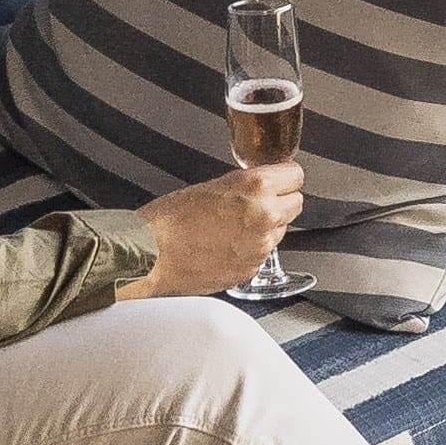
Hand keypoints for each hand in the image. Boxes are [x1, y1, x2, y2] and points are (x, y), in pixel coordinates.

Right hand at [120, 165, 304, 298]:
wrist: (150, 254)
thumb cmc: (169, 219)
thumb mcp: (212, 185)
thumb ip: (245, 185)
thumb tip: (262, 187)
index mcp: (255, 187)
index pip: (296, 175)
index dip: (284, 178)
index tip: (279, 180)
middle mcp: (264, 216)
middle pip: (296, 203)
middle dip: (280, 202)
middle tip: (258, 203)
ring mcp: (260, 246)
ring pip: (281, 230)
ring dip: (267, 228)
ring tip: (234, 227)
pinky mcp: (251, 269)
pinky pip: (263, 254)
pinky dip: (251, 250)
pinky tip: (226, 246)